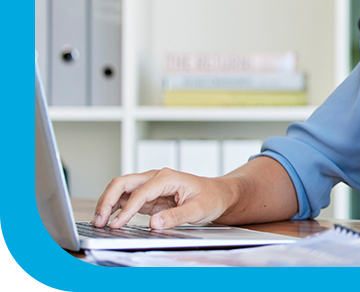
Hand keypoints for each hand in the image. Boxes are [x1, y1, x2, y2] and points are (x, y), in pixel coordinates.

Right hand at [93, 168, 235, 229]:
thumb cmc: (210, 198)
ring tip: (99, 222)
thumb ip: (176, 216)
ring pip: (121, 188)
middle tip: (99, 221)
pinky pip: (126, 198)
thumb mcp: (198, 210)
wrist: (217, 194)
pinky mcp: (148, 195)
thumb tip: (154, 223)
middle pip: (123, 183)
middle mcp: (156, 178)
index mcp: (167, 177)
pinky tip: (109, 219)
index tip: (116, 225)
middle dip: (107, 200)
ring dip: (107, 203)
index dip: (127, 210)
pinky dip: (115, 207)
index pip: (140, 192)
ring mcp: (150, 185)